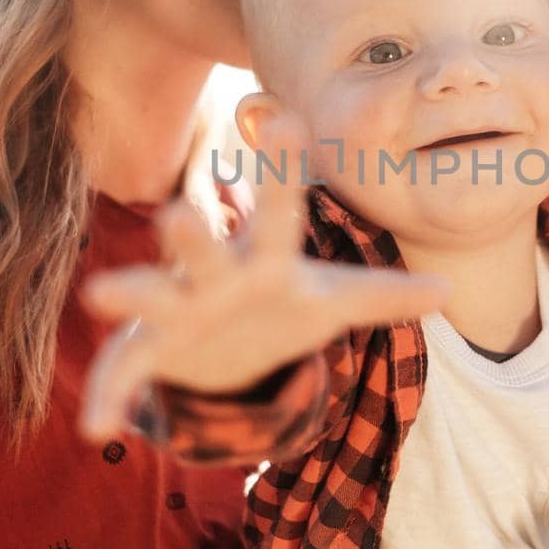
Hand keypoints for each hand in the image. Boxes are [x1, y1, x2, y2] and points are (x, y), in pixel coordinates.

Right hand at [79, 113, 448, 438]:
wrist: (226, 343)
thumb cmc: (281, 305)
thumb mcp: (331, 302)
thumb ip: (383, 295)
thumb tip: (450, 289)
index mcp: (264, 258)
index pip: (279, 213)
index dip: (282, 171)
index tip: (284, 119)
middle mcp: (215, 274)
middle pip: (202, 249)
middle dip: (190, 234)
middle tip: (179, 213)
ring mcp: (177, 309)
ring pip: (149, 296)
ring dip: (128, 293)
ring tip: (98, 294)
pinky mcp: (149, 348)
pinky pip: (125, 371)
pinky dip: (108, 398)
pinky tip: (100, 430)